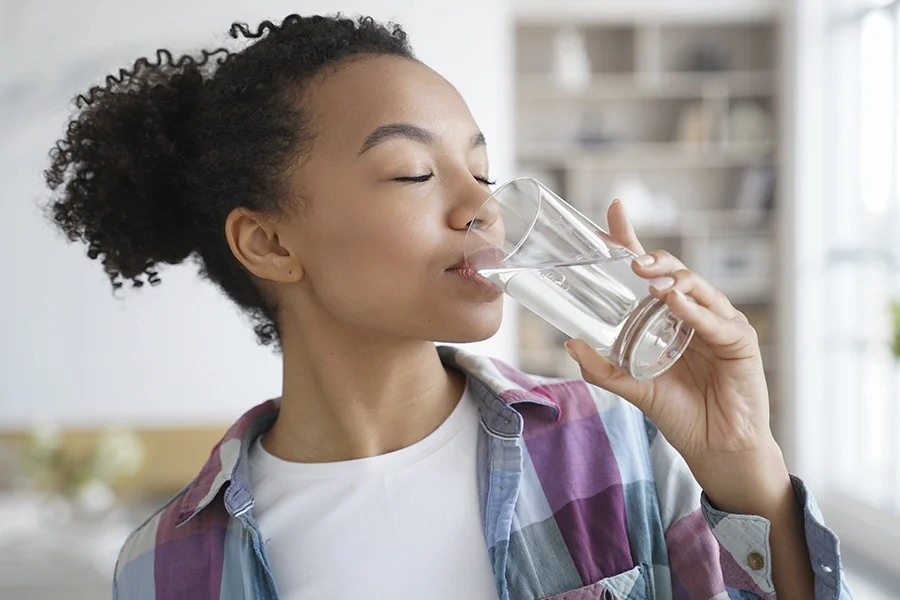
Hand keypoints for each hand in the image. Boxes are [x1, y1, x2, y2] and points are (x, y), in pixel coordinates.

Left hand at [565, 200, 787, 510]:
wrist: (716, 449)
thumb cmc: (681, 412)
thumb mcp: (633, 388)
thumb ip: (603, 369)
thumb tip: (570, 343)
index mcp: (670, 316)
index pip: (652, 270)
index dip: (633, 240)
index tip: (614, 211)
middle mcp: (696, 312)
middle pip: (675, 272)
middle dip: (653, 258)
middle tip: (631, 258)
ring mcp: (720, 323)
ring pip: (697, 288)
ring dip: (673, 278)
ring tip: (648, 276)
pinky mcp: (740, 342)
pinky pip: (715, 321)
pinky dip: (694, 310)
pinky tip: (675, 303)